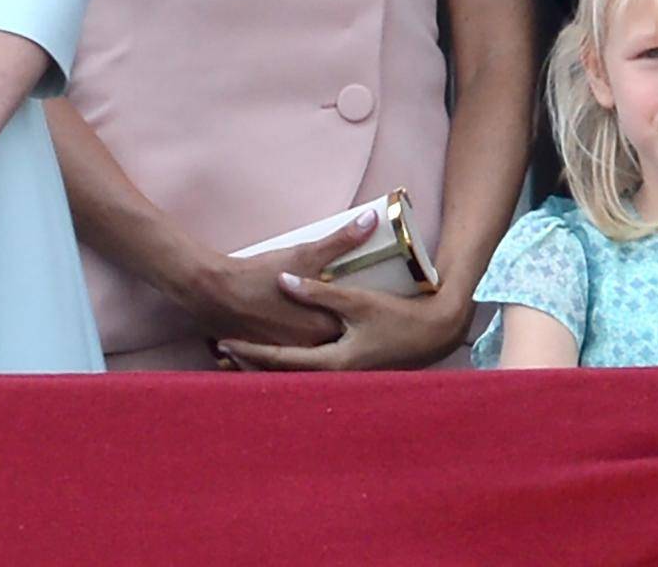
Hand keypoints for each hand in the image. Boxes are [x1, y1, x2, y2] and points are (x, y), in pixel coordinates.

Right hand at [183, 210, 380, 348]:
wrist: (212, 290)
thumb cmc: (262, 274)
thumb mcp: (306, 253)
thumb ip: (343, 240)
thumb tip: (372, 218)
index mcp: (321, 329)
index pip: (351, 328)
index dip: (356, 318)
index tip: (362, 307)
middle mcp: (304, 350)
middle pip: (329, 344)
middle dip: (336, 332)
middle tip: (339, 315)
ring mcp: (280, 358)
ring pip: (304, 355)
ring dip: (309, 342)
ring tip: (308, 325)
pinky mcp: (259, 358)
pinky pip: (279, 361)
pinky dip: (283, 353)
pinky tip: (282, 335)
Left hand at [216, 275, 472, 371]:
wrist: (435, 332)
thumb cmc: (398, 319)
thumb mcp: (357, 302)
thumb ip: (321, 291)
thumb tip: (286, 279)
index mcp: (331, 362)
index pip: (280, 360)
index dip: (250, 350)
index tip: (224, 342)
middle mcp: (333, 376)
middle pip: (282, 374)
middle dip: (251, 363)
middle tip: (222, 351)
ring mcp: (343, 376)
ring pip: (294, 373)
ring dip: (267, 364)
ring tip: (239, 354)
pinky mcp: (352, 370)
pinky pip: (310, 370)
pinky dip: (289, 362)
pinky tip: (282, 353)